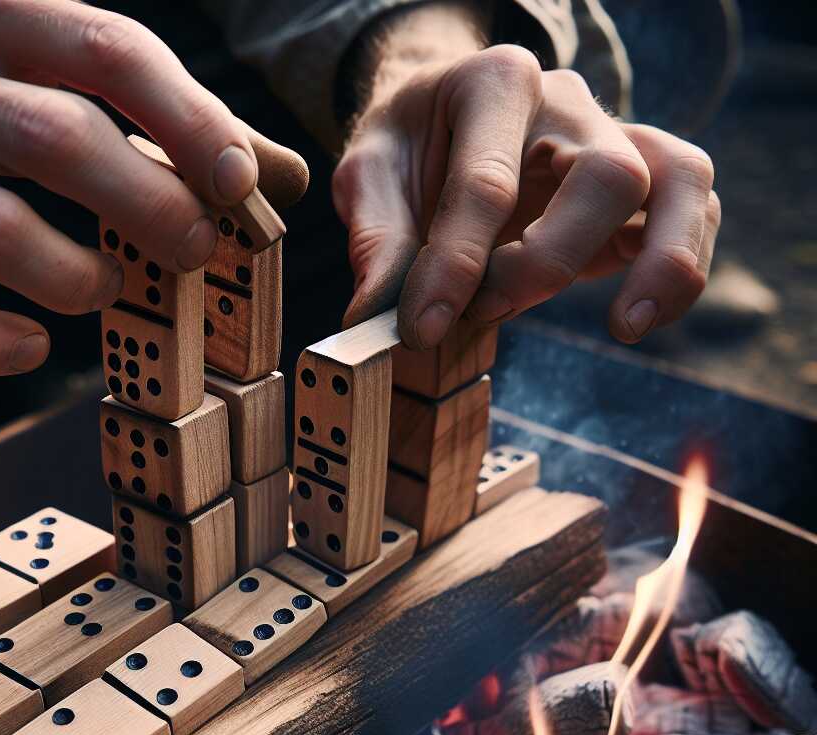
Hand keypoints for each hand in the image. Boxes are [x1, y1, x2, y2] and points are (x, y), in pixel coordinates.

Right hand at [0, 0, 305, 373]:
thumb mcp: (52, 73)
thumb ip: (164, 118)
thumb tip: (276, 177)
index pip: (107, 51)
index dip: (187, 121)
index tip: (238, 182)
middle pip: (55, 139)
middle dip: (147, 206)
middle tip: (194, 250)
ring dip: (73, 278)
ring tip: (107, 288)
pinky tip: (30, 347)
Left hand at [334, 12, 719, 349]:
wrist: (440, 122)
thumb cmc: (406, 149)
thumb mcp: (366, 177)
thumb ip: (376, 238)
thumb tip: (377, 318)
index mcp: (493, 83)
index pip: (486, 182)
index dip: (454, 265)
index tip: (422, 329)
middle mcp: (567, 101)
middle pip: (605, 174)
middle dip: (547, 263)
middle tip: (484, 313)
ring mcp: (612, 136)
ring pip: (679, 179)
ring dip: (663, 259)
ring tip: (626, 325)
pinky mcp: (635, 185)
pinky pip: (692, 208)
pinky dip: (680, 263)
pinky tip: (639, 317)